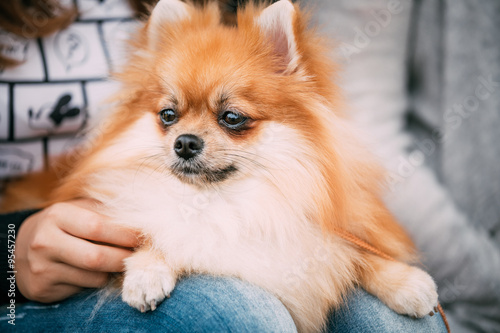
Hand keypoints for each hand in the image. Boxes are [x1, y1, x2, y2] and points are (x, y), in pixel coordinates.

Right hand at [15, 200, 139, 302]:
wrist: (22, 246)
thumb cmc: (65, 224)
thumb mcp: (79, 209)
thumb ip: (105, 211)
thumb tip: (141, 217)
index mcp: (58, 215)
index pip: (98, 226)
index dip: (124, 234)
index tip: (141, 236)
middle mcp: (45, 241)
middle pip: (96, 257)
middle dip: (123, 258)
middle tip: (138, 255)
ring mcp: (41, 267)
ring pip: (93, 276)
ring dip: (113, 270)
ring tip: (121, 261)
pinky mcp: (42, 287)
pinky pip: (84, 287)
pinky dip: (99, 280)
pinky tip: (100, 271)